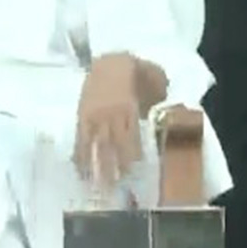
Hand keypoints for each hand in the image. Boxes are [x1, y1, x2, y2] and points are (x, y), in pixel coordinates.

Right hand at [75, 53, 162, 186]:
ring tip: (98, 186)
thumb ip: (160, 97)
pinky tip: (80, 171)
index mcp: (127, 104)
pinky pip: (80, 138)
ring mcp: (93, 115)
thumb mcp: (154, 78)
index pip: (130, 133)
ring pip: (95, 143)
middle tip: (116, 187)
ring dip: (96, 165)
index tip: (134, 169)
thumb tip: (167, 113)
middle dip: (114, 165)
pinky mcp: (82, 116)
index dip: (131, 152)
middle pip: (112, 142)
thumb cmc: (135, 70)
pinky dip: (80, 155)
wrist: (108, 59)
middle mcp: (109, 113)